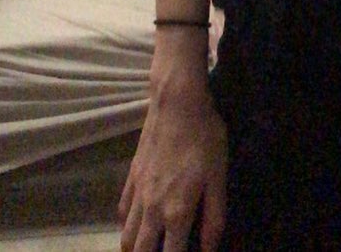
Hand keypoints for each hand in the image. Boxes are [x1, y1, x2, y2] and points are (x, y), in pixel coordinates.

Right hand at [119, 85, 227, 251]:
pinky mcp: (131, 177)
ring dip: (135, 249)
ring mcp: (137, 193)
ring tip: (148, 248)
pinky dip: (126, 226)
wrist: (177, 103)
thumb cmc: (203, 138)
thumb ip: (214, 216)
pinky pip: (122, 212)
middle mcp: (151, 209)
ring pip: (127, 237)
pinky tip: (136, 223)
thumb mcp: (218, 176)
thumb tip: (209, 249)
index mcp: (176, 212)